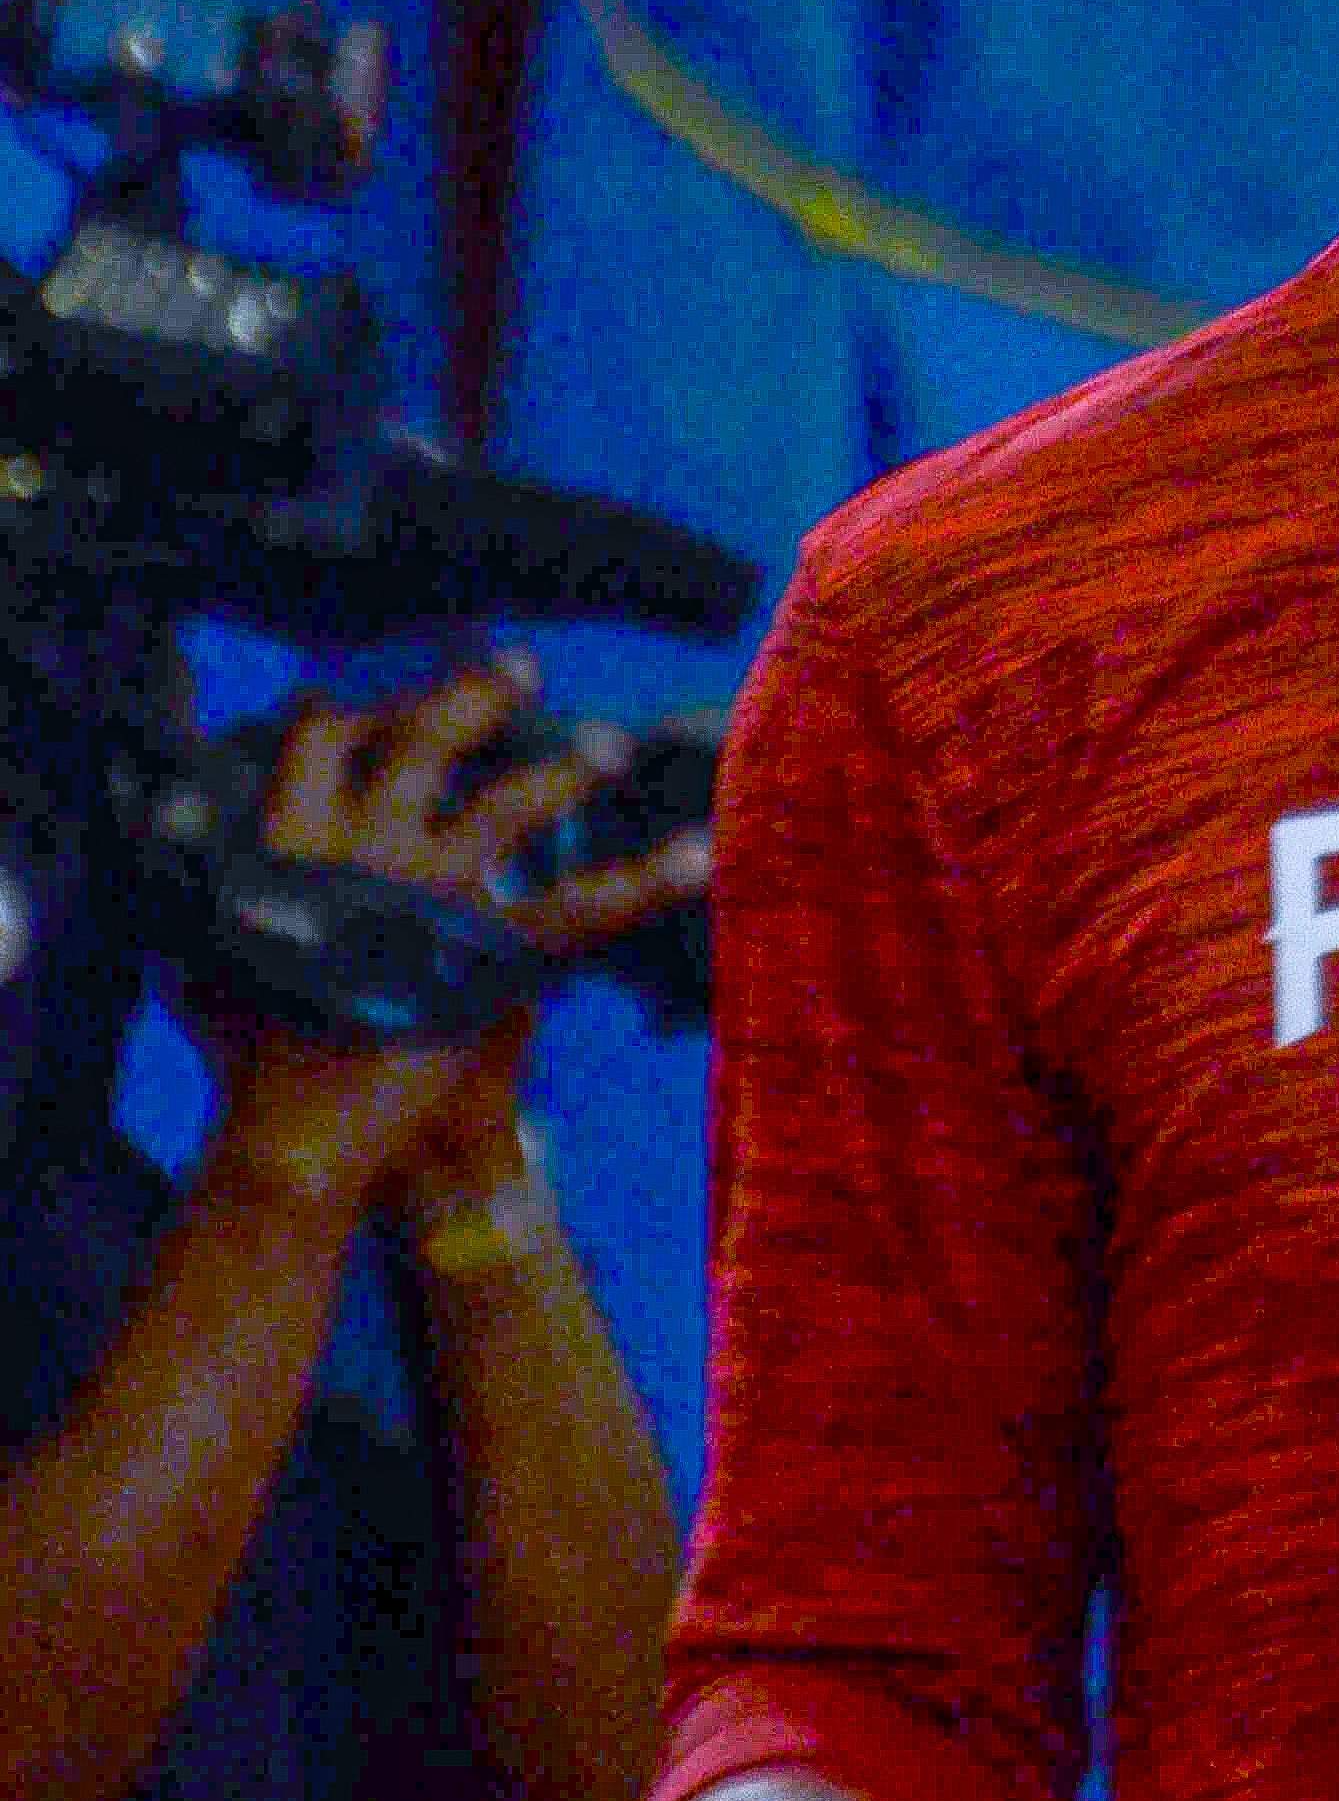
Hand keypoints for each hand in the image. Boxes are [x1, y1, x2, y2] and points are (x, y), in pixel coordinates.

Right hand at [198, 654, 712, 1221]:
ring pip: (509, 803)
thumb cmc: (243, 1045)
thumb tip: (176, 818)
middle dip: (475, 696)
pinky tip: (702, 853)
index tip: (372, 695)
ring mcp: (433, 895)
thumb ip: (201, 874)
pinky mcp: (491, 952)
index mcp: (291, 839)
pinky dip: (647, 877)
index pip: (324, 737)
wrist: (294, 1130)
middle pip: (425, 741)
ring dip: (564, 766)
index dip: (353, 707)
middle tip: (520, 670)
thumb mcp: (199, 945)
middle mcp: (365, 846)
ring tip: (608, 745)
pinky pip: (584, 904)